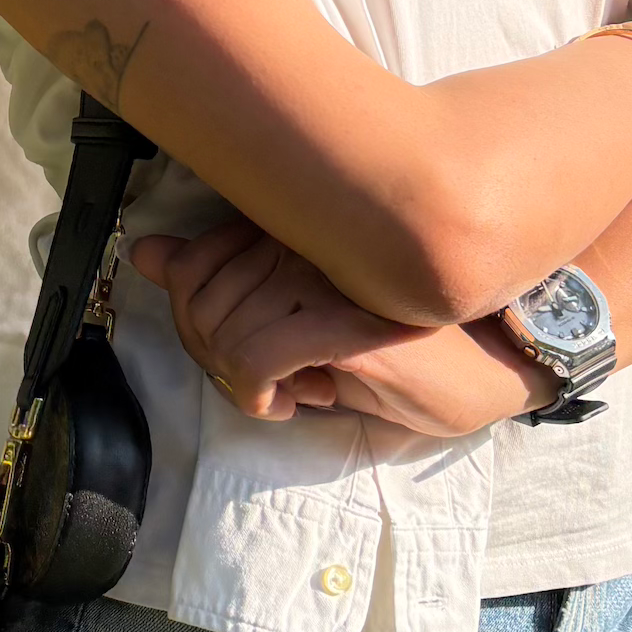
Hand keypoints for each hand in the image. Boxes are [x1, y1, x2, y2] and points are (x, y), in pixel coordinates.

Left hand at [128, 219, 548, 436]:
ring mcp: (327, 275)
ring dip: (240, 381)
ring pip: (224, 333)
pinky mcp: (345, 321)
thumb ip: (218, 282)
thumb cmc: (389, 347)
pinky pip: (256, 357)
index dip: (193, 324)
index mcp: (292, 227)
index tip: (231, 356)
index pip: (192, 265)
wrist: (486, 371)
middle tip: (258, 385)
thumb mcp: (292, 317)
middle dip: (215, 359)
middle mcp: (306, 239)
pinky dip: (256, 393)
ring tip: (282, 394)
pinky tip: (286, 404)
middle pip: (199, 303)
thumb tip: (145, 253)